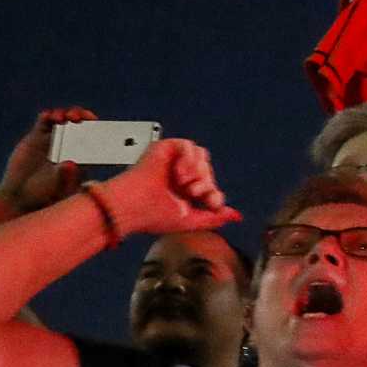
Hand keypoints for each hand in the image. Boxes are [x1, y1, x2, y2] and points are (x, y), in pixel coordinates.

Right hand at [0, 107, 96, 211]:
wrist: (20, 194)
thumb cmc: (45, 195)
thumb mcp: (57, 188)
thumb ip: (63, 176)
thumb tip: (69, 163)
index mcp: (81, 156)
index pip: (94, 137)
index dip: (97, 127)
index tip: (95, 123)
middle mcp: (69, 145)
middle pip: (81, 124)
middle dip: (83, 116)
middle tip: (82, 117)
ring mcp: (53, 139)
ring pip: (63, 120)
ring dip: (66, 114)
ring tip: (65, 117)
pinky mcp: (36, 137)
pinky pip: (44, 122)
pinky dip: (47, 116)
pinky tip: (48, 117)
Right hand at [99, 139, 241, 236]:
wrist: (130, 207)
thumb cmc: (153, 216)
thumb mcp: (191, 220)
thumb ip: (215, 218)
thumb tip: (236, 215)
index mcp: (183, 192)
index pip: (211, 187)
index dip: (214, 193)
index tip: (210, 202)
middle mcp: (178, 175)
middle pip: (208, 170)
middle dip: (207, 183)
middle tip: (193, 192)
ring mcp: (171, 162)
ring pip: (201, 156)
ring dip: (199, 171)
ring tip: (185, 184)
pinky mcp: (164, 148)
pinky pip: (188, 145)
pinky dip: (189, 159)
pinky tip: (180, 173)